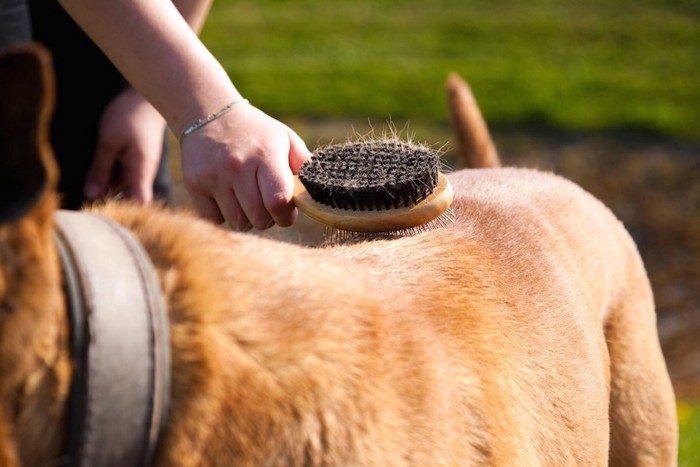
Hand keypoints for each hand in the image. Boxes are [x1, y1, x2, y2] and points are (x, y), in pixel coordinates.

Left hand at [84, 87, 166, 202]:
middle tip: (82, 201)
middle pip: (127, 197)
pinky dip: (108, 175)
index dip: (123, 213)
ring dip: (106, 187)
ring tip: (85, 186)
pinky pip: (121, 174)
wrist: (145, 97)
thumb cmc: (129, 116)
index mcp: (140, 172)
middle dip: (108, 201)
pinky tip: (95, 171)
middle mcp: (142, 174)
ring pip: (122, 185)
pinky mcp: (135, 159)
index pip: (138, 205)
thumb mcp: (109, 142)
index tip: (101, 214)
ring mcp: (139, 166)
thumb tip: (92, 195)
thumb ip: (100, 169)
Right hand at [180, 103, 311, 230]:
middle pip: (259, 219)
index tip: (286, 210)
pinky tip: (228, 197)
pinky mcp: (195, 185)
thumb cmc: (256, 133)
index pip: (278, 202)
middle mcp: (238, 167)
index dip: (286, 215)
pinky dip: (224, 215)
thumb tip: (321, 190)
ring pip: (238, 223)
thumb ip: (305, 164)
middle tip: (266, 204)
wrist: (209, 114)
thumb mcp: (285, 139)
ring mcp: (214, 176)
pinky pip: (215, 219)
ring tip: (247, 199)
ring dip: (247, 218)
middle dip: (268, 218)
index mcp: (265, 156)